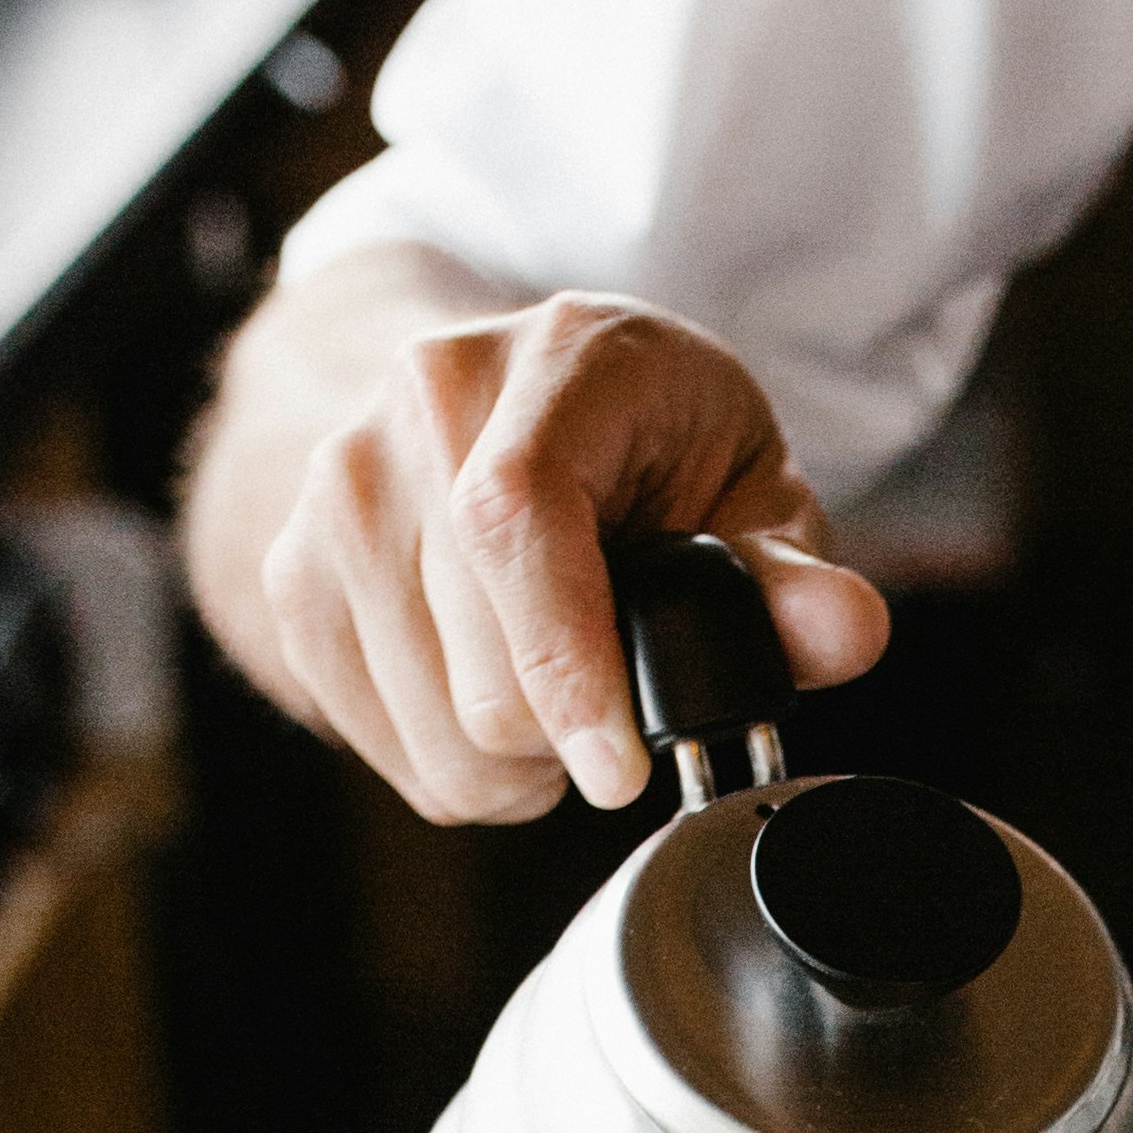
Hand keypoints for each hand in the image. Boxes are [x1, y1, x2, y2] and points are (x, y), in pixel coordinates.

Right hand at [250, 277, 888, 824]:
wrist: (494, 402)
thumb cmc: (645, 451)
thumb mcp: (745, 487)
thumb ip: (791, 574)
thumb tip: (843, 633)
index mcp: (554, 361)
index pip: (515, 521)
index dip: (568, 669)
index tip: (619, 771)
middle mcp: (421, 401)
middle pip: (481, 671)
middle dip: (570, 742)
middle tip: (618, 713)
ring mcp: (338, 484)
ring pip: (432, 731)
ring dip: (515, 765)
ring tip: (556, 696)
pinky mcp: (289, 567)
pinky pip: (380, 744)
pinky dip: (453, 761)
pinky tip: (489, 692)